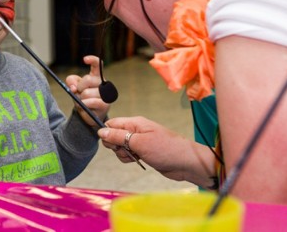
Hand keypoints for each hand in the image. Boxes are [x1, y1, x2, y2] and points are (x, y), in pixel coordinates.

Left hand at [65, 55, 109, 126]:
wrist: (88, 114)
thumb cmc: (82, 98)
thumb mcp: (74, 87)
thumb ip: (71, 81)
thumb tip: (73, 87)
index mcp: (96, 76)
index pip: (97, 65)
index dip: (92, 60)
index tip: (84, 59)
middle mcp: (103, 83)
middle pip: (87, 79)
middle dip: (79, 87)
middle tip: (79, 93)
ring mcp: (106, 94)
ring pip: (86, 93)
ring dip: (80, 99)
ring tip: (83, 102)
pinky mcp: (105, 104)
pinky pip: (90, 102)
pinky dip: (84, 105)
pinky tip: (85, 107)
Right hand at [98, 116, 216, 187]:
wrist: (185, 163)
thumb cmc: (165, 149)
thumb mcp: (139, 143)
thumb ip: (118, 136)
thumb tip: (101, 131)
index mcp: (135, 123)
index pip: (112, 123)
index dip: (107, 133)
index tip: (112, 144)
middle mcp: (136, 131)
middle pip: (114, 136)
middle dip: (116, 146)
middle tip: (127, 150)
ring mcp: (139, 142)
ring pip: (120, 147)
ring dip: (123, 154)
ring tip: (135, 157)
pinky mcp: (143, 152)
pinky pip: (128, 154)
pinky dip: (129, 159)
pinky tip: (138, 161)